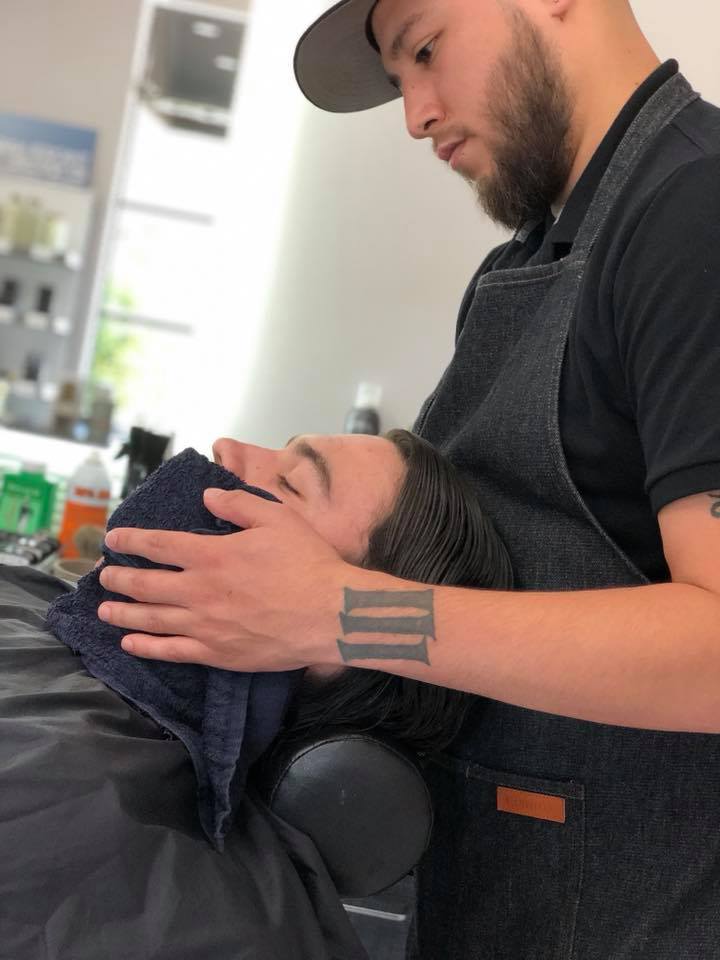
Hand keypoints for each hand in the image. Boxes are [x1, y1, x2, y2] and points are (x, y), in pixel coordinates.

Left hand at [97, 488, 354, 670]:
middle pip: (146, 584)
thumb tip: (206, 497)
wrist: (330, 614)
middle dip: (119, 578)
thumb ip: (238, 504)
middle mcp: (199, 591)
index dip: (132, 540)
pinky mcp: (216, 653)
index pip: (159, 545)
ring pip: (151, 619)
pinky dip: (146, 646)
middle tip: (102, 575)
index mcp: (212, 555)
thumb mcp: (277, 518)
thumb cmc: (307, 562)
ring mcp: (205, 626)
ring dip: (123, 612)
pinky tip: (130, 643)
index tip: (113, 539)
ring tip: (104, 608)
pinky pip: (171, 651)